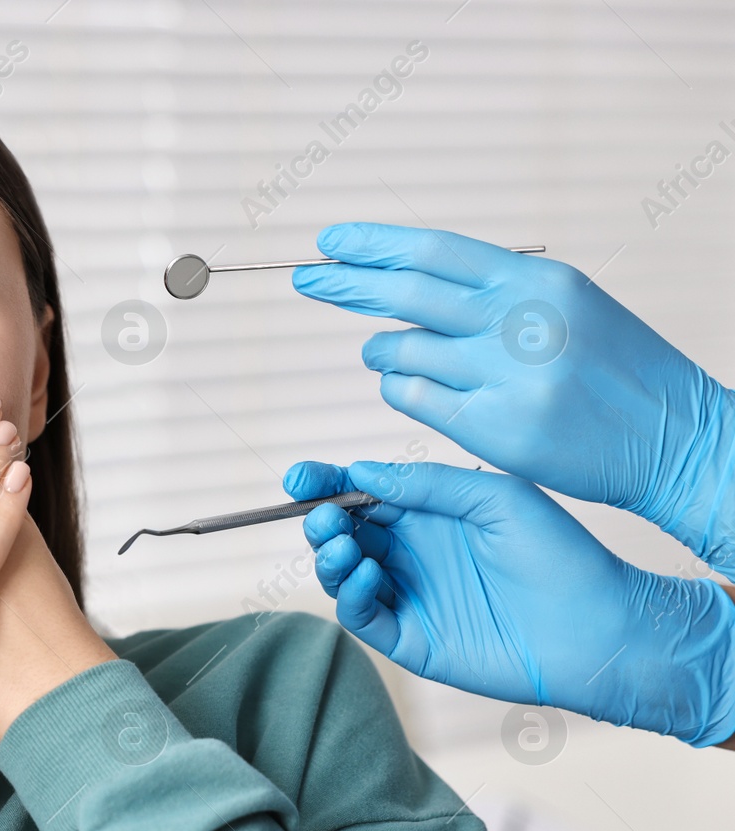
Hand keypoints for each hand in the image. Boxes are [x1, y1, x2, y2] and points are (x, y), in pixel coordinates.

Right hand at [283, 458, 734, 746]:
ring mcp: (407, 596)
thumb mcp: (495, 498)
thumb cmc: (559, 555)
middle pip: (341, 533)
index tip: (299, 477)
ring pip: (341, 574)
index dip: (324, 483)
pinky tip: (371, 576)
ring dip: (329, 557)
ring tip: (346, 547)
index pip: (361, 494)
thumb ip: (428, 484)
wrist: (597, 627)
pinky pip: (360, 616)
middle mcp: (411, 554)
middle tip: (325, 518)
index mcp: (429, 515)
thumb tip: (362, 474)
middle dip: (320, 521)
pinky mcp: (409, 639)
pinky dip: (350, 594)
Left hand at [291, 222, 734, 575]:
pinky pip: (413, 400)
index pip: (434, 250)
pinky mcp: (495, 429)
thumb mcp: (569, 306)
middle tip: (306, 280)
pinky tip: (406, 388)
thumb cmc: (615, 369)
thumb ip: (496, 292)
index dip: (372, 244)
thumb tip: (408, 280)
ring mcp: (507, 377)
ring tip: (380, 353)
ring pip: (401, 352)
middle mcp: (521, 322)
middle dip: (346, 284)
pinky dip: (398, 390)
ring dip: (379, 352)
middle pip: (405, 294)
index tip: (328, 242)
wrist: (675, 437)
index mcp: (539, 281)